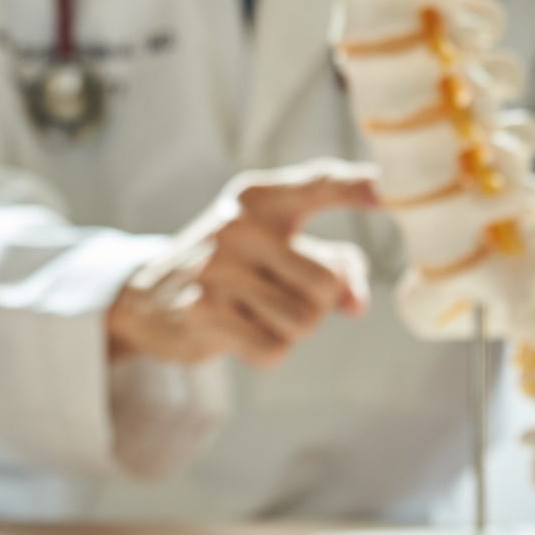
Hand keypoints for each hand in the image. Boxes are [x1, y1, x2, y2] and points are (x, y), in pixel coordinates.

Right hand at [107, 160, 378, 367]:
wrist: (144, 294)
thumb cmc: (231, 266)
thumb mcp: (275, 247)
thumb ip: (330, 263)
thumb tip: (356, 304)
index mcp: (261, 197)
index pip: (320, 182)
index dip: (360, 187)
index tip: (390, 190)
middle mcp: (239, 225)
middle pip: (328, 282)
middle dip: (316, 303)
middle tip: (274, 294)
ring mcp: (217, 268)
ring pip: (304, 320)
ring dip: (288, 329)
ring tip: (250, 311)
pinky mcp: (203, 313)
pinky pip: (274, 350)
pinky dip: (265, 352)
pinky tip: (235, 332)